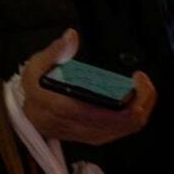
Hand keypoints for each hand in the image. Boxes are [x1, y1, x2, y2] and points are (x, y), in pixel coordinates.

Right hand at [21, 29, 156, 144]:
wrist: (30, 116)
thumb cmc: (35, 90)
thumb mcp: (36, 66)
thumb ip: (55, 51)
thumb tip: (71, 36)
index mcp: (64, 108)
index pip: (108, 113)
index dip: (131, 99)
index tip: (137, 78)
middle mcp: (80, 126)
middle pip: (124, 123)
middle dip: (143, 102)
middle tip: (143, 81)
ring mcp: (90, 135)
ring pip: (126, 129)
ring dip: (142, 109)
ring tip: (143, 88)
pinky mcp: (96, 137)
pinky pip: (123, 131)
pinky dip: (134, 117)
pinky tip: (136, 100)